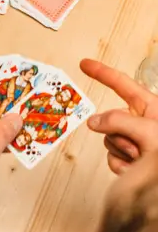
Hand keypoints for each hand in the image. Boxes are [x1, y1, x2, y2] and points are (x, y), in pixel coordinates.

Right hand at [81, 58, 157, 173]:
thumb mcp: (147, 130)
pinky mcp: (131, 158)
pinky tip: (136, 167)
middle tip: (137, 145)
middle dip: (119, 134)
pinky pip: (113, 158)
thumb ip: (117, 121)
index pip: (119, 83)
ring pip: (109, 140)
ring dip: (123, 151)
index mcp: (147, 105)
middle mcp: (139, 120)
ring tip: (142, 157)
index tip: (84, 64)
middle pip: (109, 119)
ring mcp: (134, 139)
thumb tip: (93, 121)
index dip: (101, 72)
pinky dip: (122, 165)